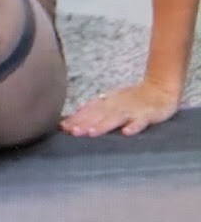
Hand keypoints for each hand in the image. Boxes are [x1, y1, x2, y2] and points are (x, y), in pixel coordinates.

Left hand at [59, 81, 179, 136]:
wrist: (160, 88)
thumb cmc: (134, 98)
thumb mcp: (113, 100)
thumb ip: (96, 106)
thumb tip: (77, 110)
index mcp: (108, 102)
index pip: (89, 111)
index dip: (76, 119)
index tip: (62, 127)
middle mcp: (117, 105)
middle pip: (99, 115)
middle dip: (85, 123)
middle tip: (72, 132)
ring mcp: (132, 109)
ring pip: (116, 117)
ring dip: (104, 125)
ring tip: (92, 133)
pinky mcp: (148, 114)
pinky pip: (141, 121)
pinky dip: (134, 126)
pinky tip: (127, 133)